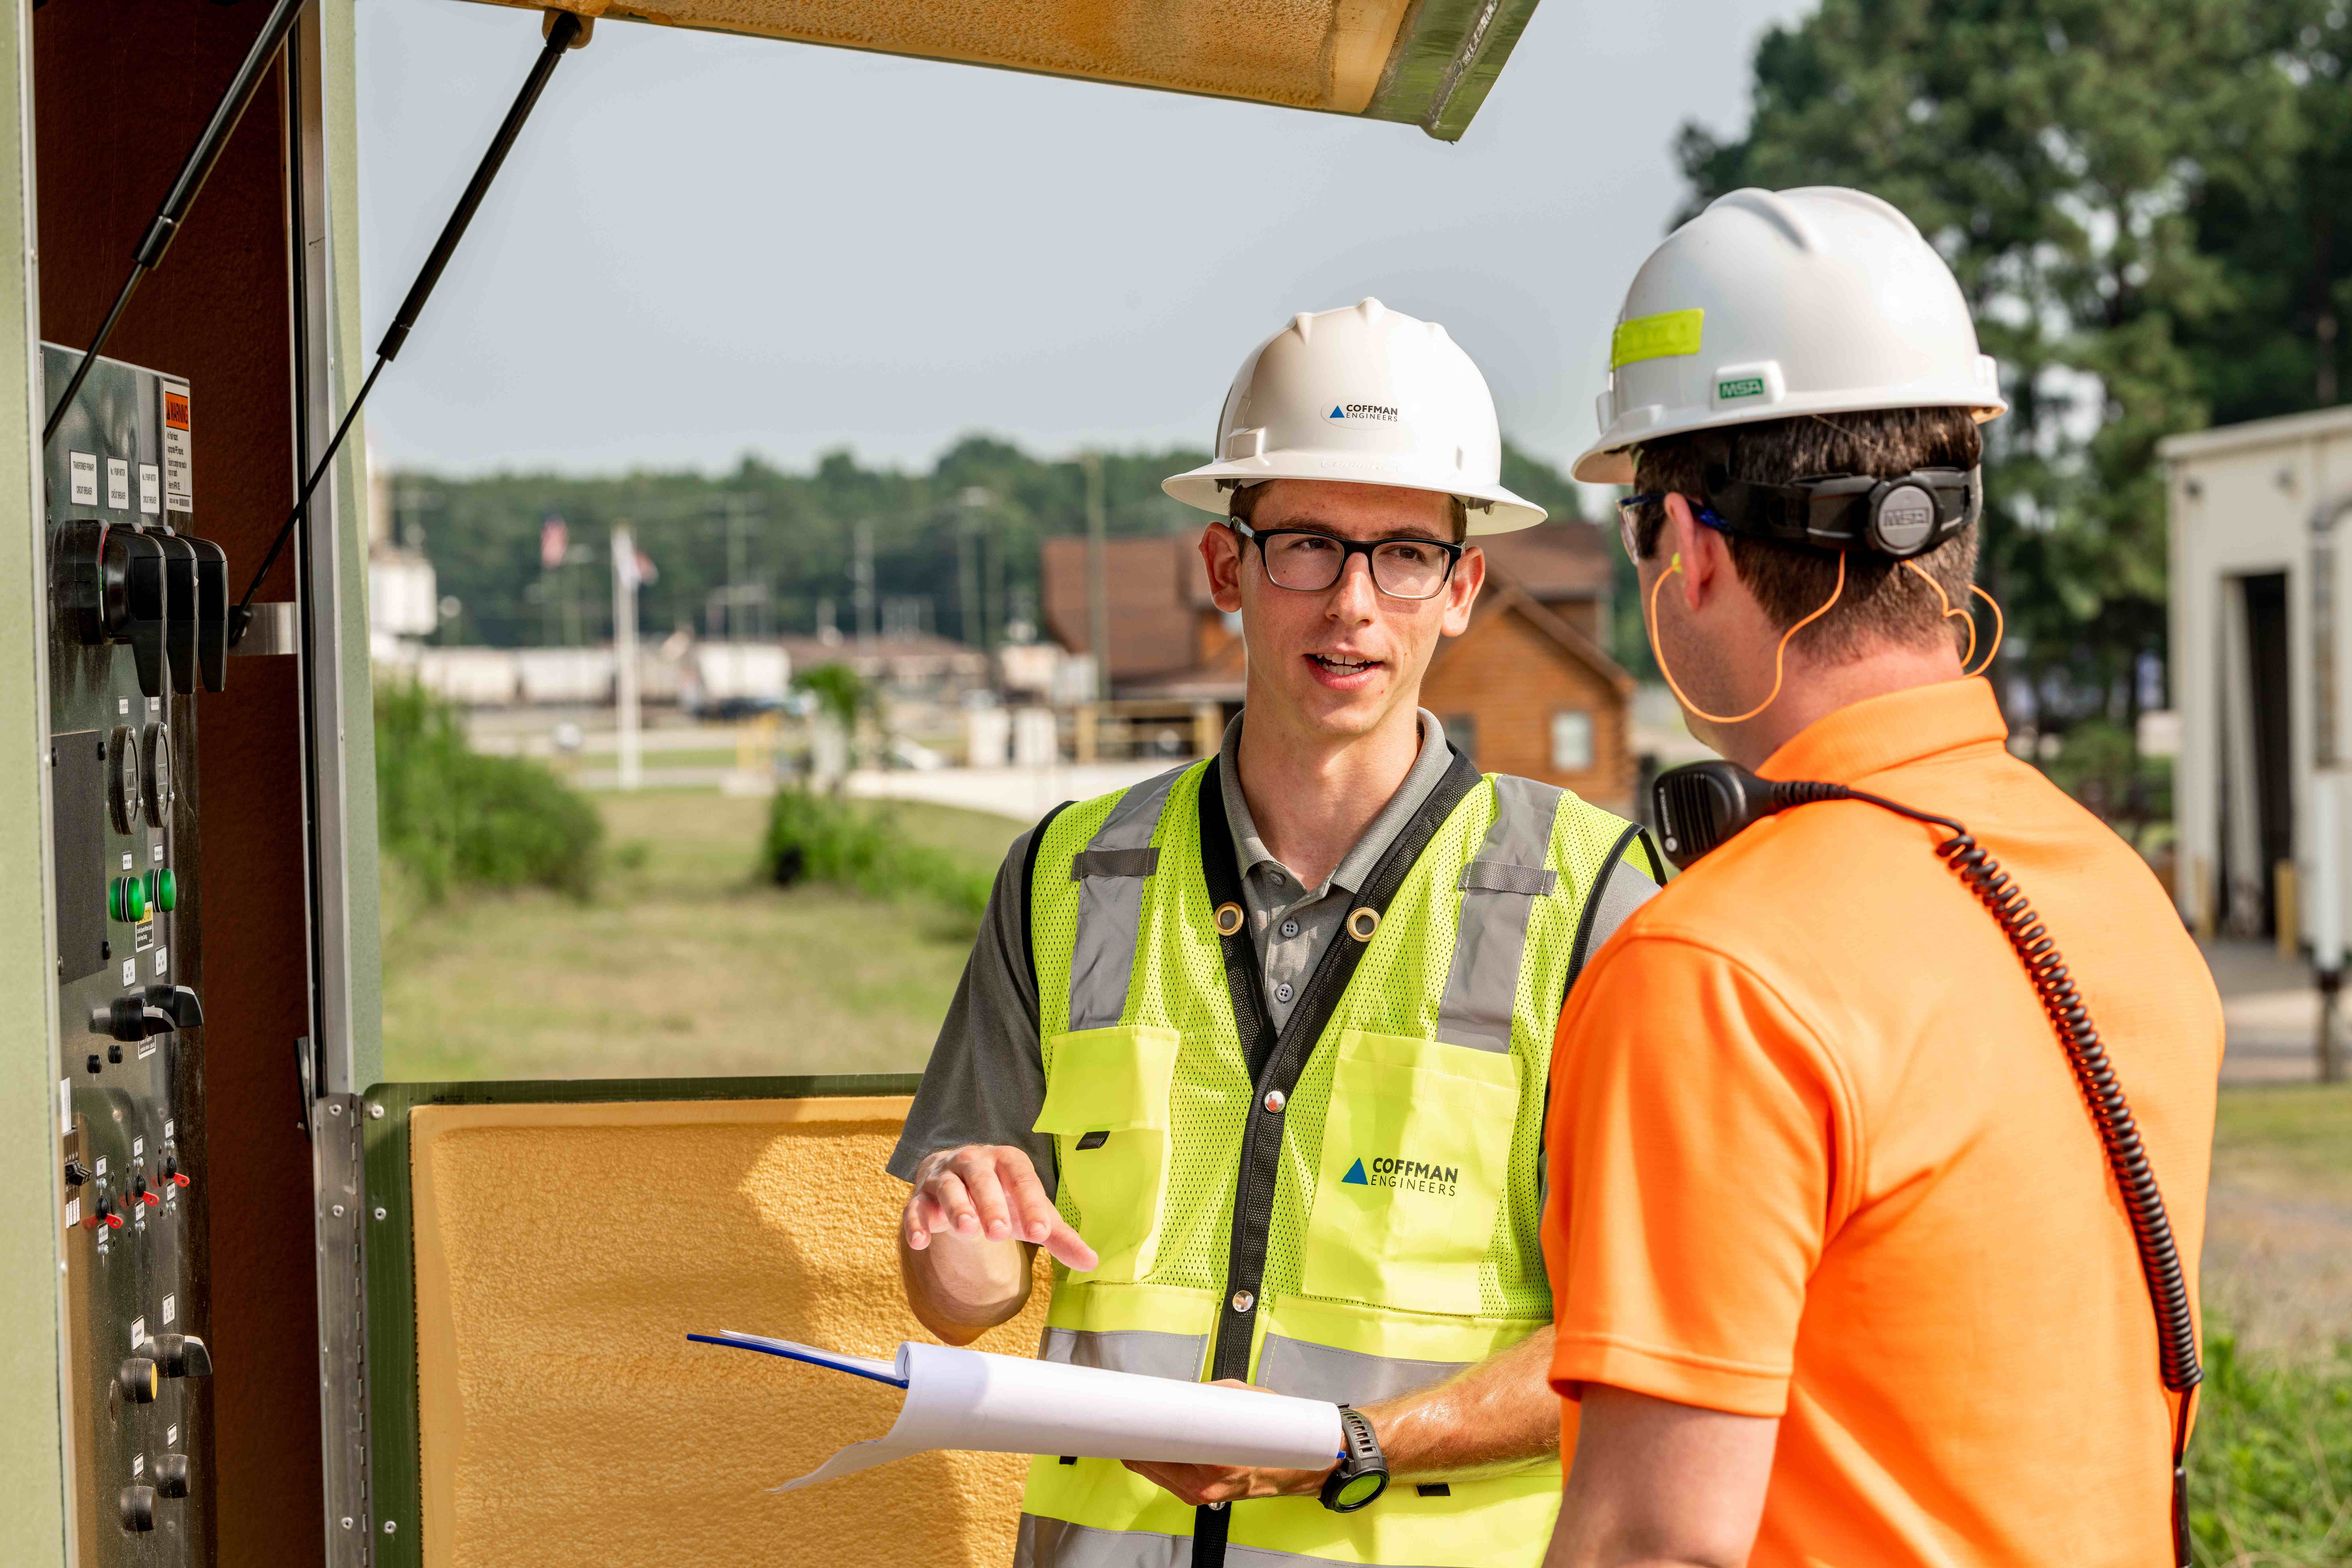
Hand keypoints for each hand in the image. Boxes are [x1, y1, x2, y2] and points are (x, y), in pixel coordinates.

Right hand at [902, 1144, 1097, 1270]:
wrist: (959, 1183)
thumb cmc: (1002, 1198)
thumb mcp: (1029, 1213)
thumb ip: (1058, 1236)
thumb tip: (1092, 1262)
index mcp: (1007, 1161)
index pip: (1022, 1178)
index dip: (1031, 1203)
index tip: (1042, 1232)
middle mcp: (973, 1162)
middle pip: (981, 1177)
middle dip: (990, 1203)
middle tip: (1000, 1232)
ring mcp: (944, 1177)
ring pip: (948, 1187)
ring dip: (956, 1207)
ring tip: (967, 1230)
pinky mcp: (920, 1196)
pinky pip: (915, 1207)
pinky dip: (916, 1222)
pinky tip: (921, 1242)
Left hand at [1122, 1381, 1338, 1505]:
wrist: (1301, 1469)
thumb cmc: (1279, 1437)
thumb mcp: (1247, 1401)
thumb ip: (1210, 1396)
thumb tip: (1183, 1391)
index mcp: (1215, 1464)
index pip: (1158, 1451)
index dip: (1139, 1432)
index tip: (1129, 1415)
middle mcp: (1204, 1486)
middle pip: (1149, 1462)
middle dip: (1140, 1438)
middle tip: (1136, 1415)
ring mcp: (1201, 1495)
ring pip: (1156, 1471)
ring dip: (1149, 1450)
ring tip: (1148, 1426)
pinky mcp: (1202, 1497)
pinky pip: (1170, 1478)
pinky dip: (1163, 1461)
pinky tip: (1164, 1445)